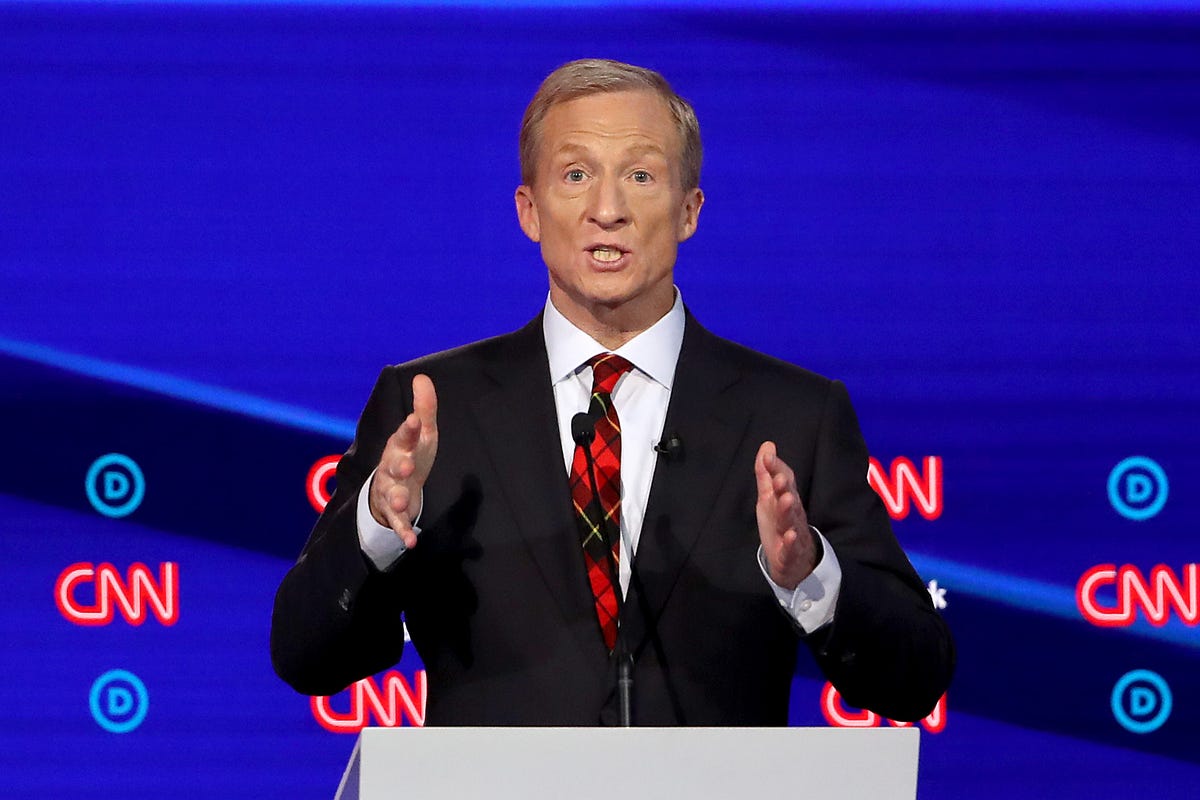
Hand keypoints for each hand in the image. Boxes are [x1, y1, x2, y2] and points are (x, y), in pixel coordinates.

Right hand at [369, 374, 437, 548]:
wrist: (393, 488)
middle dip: (399, 464)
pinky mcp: (395, 513)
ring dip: (398, 498)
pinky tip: (411, 541)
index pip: (404, 435)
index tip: (416, 420)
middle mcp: (392, 468)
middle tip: (407, 464)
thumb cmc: (410, 455)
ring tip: (404, 501)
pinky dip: (403, 532)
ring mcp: (391, 491)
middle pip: (393, 465)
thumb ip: (424, 408)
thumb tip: (422, 377)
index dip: (410, 428)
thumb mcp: (420, 434)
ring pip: (392, 494)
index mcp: (400, 447)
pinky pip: (397, 523)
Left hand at [755, 441, 817, 589]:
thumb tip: (767, 445)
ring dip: (788, 511)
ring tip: (785, 500)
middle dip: (784, 488)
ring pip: (791, 521)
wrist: (795, 562)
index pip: (784, 481)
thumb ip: (766, 473)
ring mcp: (792, 533)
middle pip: (789, 499)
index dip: (776, 469)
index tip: (767, 457)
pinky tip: (788, 536)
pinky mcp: (789, 553)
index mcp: (786, 499)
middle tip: (779, 479)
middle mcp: (792, 514)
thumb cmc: (780, 523)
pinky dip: (790, 543)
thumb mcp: (769, 497)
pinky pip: (790, 548)